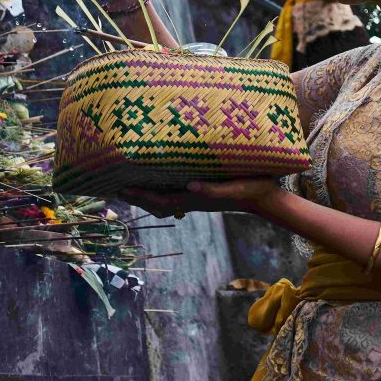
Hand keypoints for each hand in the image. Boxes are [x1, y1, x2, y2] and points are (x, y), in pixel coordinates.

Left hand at [118, 178, 281, 218]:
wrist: (265, 197)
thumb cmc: (252, 189)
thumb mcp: (235, 188)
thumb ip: (213, 189)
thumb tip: (190, 186)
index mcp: (195, 198)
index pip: (161, 200)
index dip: (140, 196)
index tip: (122, 189)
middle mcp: (191, 199)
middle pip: (156, 202)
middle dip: (136, 196)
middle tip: (115, 187)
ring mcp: (196, 196)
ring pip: (164, 198)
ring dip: (146, 193)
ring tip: (130, 183)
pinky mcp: (202, 191)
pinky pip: (174, 192)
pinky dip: (160, 188)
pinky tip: (156, 178)